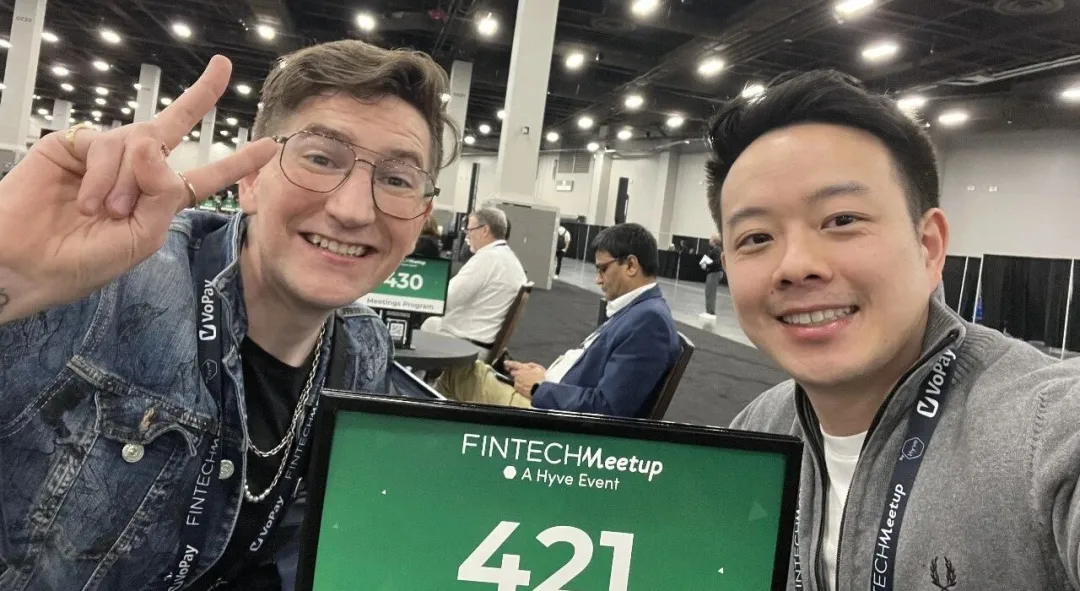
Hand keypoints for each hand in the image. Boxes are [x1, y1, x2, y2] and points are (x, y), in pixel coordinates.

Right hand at [0, 55, 277, 323]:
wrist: (27, 264)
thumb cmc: (82, 261)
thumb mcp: (142, 237)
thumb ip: (162, 195)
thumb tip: (155, 145)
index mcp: (159, 200)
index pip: (205, 176)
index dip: (237, 162)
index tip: (269, 145)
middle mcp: (136, 172)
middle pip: (174, 125)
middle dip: (201, 95)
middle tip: (223, 67)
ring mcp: (105, 156)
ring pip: (141, 144)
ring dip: (127, 182)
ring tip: (104, 212)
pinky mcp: (73, 145)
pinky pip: (108, 144)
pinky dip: (103, 175)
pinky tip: (87, 201)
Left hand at [505, 360, 546, 397]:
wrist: (542, 391)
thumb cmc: (542, 379)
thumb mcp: (539, 368)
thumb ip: (530, 365)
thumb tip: (526, 365)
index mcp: (523, 368)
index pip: (513, 364)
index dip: (508, 363)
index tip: (506, 363)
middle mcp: (518, 375)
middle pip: (513, 373)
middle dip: (516, 373)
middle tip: (524, 375)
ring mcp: (517, 383)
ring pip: (516, 380)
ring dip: (520, 380)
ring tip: (528, 383)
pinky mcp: (518, 390)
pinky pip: (518, 387)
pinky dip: (521, 387)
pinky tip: (528, 387)